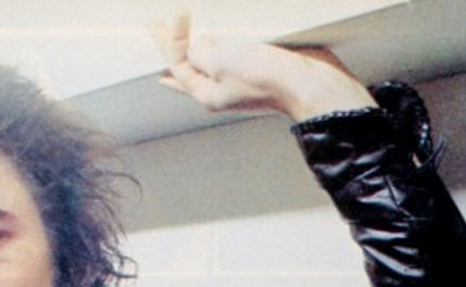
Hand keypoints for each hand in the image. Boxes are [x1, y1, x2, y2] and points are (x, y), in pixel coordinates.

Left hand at [151, 11, 375, 121]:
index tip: (174, 14)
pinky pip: (231, 52)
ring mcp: (239, 79)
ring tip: (182, 37)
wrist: (309, 83)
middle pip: (189, 66)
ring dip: (196, 47)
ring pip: (210, 60)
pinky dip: (220, 43)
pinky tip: (219, 38)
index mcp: (207, 94)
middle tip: (157, 28)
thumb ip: (201, 54)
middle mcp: (221, 90)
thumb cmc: (266, 78)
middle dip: (172, 48)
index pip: (178, 66)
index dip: (171, 39)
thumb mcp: (222, 62)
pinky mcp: (258, 67)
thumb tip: (195, 48)